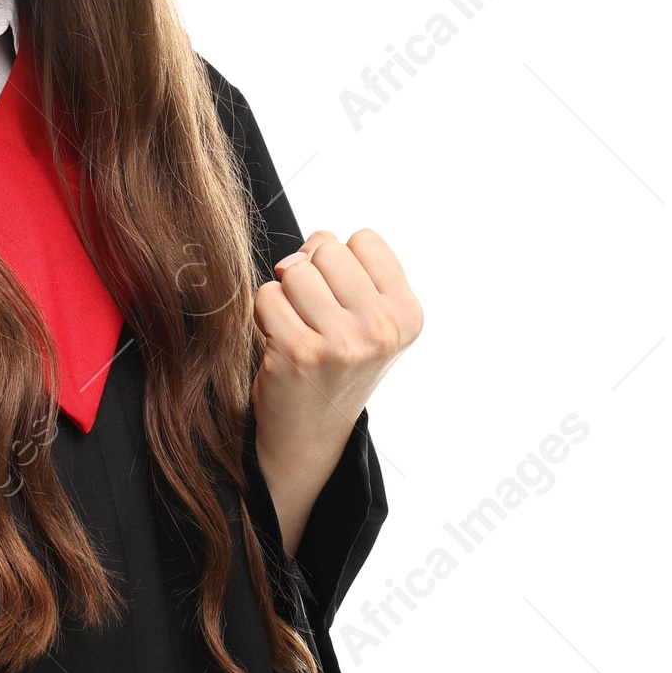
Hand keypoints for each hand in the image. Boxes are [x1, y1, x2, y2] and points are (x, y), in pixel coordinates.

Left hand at [250, 228, 421, 553]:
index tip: (341, 299)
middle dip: (310, 274)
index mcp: (407, 315)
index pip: (364, 239)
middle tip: (315, 318)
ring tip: (298, 330)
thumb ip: (342, 268)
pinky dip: (265, 315)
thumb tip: (296, 258)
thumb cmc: (333, 362)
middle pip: (326, 248)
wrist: (310, 433)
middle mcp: (382, 330)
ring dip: (285, 295)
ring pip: (294, 270)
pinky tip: (279, 346)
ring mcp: (343, 344)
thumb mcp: (363, 316)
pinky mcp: (299, 354)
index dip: (340, 262)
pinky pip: (267, 296)